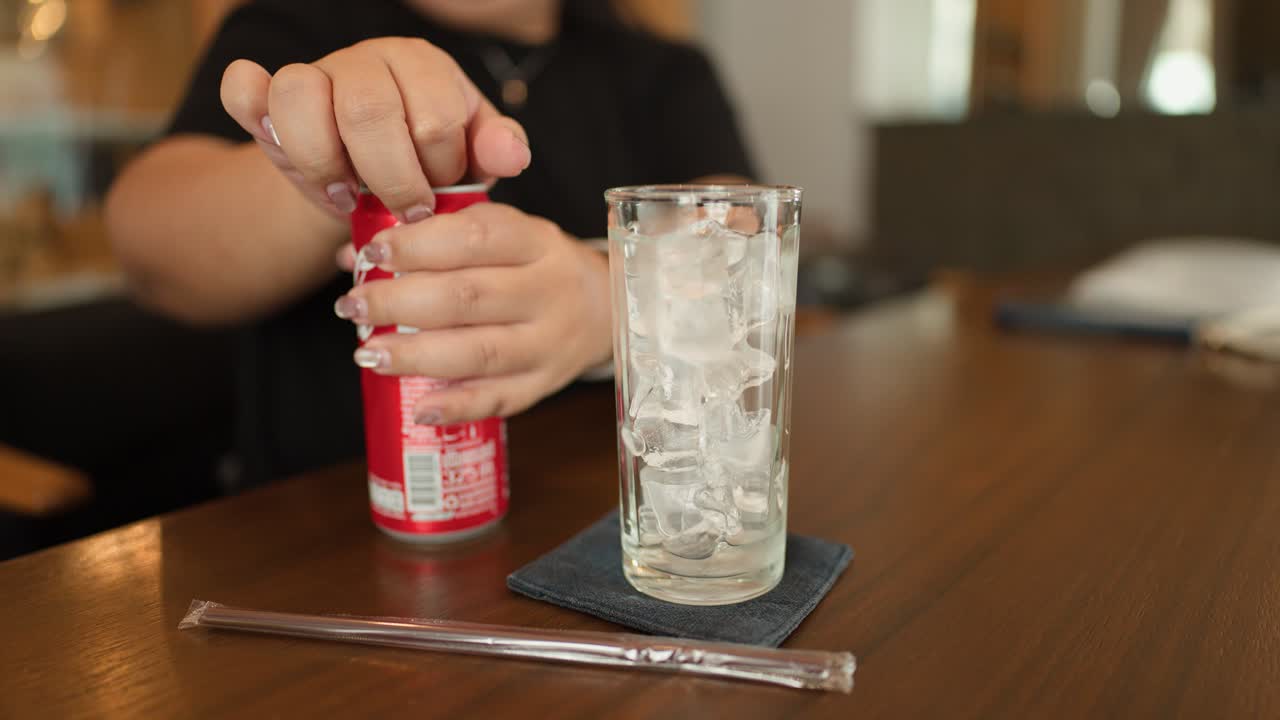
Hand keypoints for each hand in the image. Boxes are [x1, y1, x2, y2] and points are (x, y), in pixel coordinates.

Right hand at [219, 37, 530, 220]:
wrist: (372, 180)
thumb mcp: (470, 158)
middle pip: (367, 109)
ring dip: (325, 162)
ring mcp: (313, 74)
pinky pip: (243, 88)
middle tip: (402, 210)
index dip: (439, 169)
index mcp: (423, 66)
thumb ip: (496, 150)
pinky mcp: (267, 101)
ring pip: (300, 94)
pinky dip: (249, 106)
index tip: (438, 195)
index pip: (435, 116)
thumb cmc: (427, 162)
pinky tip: (274, 144)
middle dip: (390, 177)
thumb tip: (512, 157)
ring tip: (348, 195)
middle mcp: (366, 60)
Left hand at [333, 203, 612, 423]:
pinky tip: (418, 407)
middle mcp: (549, 291)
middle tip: (352, 306)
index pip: (475, 238)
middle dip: (400, 303)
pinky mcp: (545, 384)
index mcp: (537, 242)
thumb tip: (351, 252)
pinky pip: (499, 400)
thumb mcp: (504, 235)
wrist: (608, 308)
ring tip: (368, 352)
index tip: (372, 252)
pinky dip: (457, 406)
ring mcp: (549, 343)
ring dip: (417, 356)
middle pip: (469, 297)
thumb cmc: (536, 265)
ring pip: (480, 353)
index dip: (419, 245)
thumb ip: (436, 236)